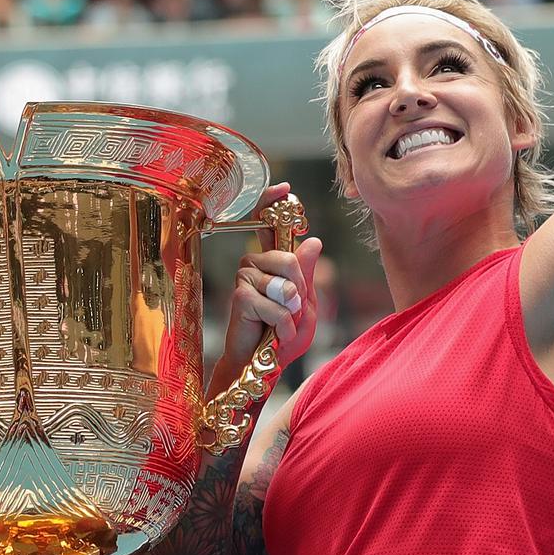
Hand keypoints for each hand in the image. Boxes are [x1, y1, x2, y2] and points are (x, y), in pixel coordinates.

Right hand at [218, 182, 323, 372]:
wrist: (262, 365)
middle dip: (300, 290)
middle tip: (294, 311)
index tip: (284, 189)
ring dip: (292, 312)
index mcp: (272, 262)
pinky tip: (274, 335)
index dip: (273, 203)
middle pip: (288, 259)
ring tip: (282, 326)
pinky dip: (283, 325)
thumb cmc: (282, 336)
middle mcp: (255, 264)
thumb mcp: (306, 303)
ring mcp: (245, 279)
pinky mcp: (240, 297)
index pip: (270, 226)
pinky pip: (274, 305)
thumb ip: (307, 274)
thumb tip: (313, 240)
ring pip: (283, 283)